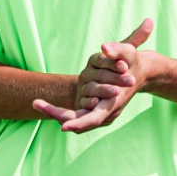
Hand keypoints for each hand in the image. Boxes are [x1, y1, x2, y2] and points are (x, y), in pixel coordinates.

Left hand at [35, 19, 155, 132]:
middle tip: (37, 104)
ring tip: (37, 103)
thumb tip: (104, 48)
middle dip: (58, 114)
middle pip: (80, 122)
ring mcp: (100, 113)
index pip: (95, 118)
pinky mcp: (94, 109)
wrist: (140, 72)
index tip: (64, 127)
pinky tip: (46, 105)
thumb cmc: (133, 61)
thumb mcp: (128, 51)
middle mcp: (107, 112)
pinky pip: (76, 115)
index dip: (80, 123)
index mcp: (115, 103)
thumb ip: (117, 49)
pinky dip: (62, 112)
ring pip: (75, 120)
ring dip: (56, 113)